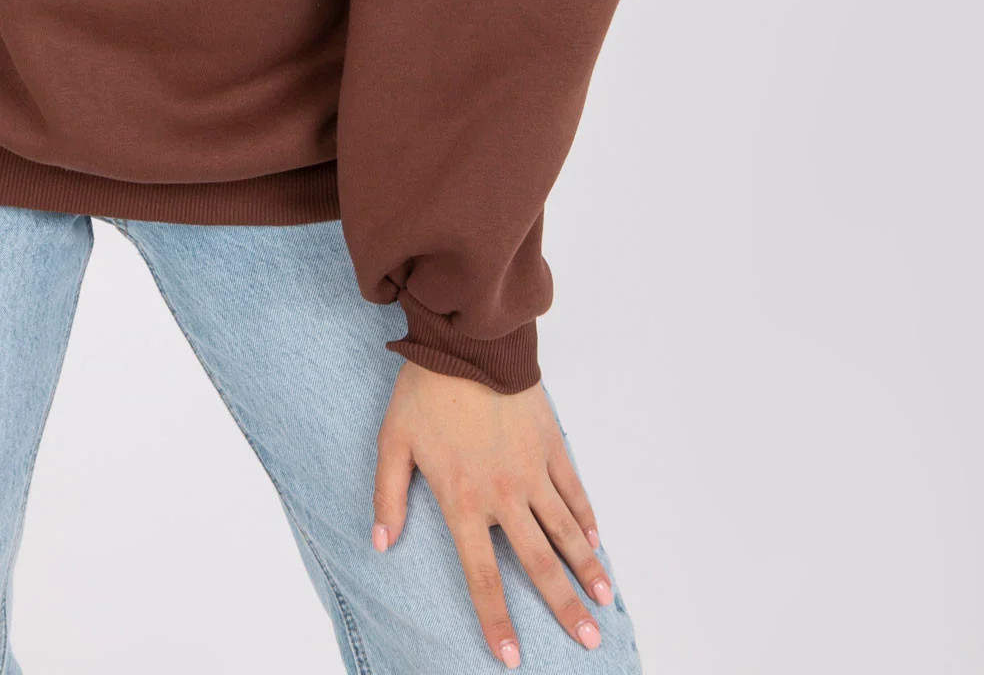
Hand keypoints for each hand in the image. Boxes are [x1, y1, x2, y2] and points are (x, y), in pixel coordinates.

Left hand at [373, 362, 611, 665]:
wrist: (467, 340)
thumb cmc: (425, 389)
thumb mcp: (393, 442)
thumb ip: (388, 496)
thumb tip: (381, 544)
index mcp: (463, 500)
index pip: (482, 575)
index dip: (497, 619)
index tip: (511, 657)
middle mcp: (504, 494)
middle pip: (538, 564)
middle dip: (564, 607)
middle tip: (590, 641)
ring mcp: (532, 470)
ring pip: (565, 531)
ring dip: (585, 569)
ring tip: (602, 600)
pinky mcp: (550, 444)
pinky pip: (573, 490)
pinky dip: (586, 518)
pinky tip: (596, 542)